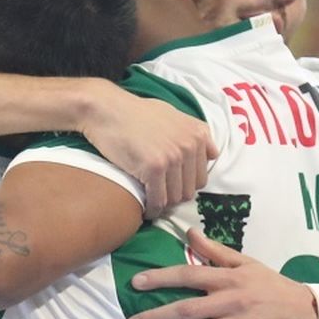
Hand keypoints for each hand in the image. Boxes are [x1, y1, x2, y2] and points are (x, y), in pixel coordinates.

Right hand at [81, 86, 216, 216]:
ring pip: (175, 198)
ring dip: (162, 203)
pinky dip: (152, 209)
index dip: (184, 184)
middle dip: (173, 195)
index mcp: (197, 134)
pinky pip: (158, 201)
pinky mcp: (154, 168)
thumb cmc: (135, 112)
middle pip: (189, 190)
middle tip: (158, 195)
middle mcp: (189, 146)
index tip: (170, 186)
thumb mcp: (172, 114)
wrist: (106, 109)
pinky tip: (145, 209)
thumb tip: (212, 154)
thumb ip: (193, 134)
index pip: (201, 177)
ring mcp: (172, 157)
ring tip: (151, 201)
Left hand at [126, 227, 318, 318]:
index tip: (136, 284)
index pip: (189, 274)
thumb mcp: (247, 264)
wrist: (310, 314)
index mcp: (229, 278)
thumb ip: (216, 251)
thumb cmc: (273, 287)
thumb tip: (190, 233)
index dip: (160, 278)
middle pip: (186, 309)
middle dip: (155, 317)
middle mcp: (232, 301)